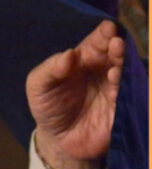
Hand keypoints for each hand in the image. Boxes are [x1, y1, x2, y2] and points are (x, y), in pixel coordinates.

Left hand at [26, 20, 124, 168]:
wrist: (58, 140)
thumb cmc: (48, 106)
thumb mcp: (38, 86)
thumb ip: (51, 69)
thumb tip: (69, 54)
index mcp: (84, 60)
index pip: (96, 43)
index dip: (103, 34)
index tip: (107, 28)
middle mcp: (103, 71)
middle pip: (115, 54)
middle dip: (116, 46)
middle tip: (115, 42)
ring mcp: (114, 89)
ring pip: (125, 72)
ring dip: (123, 64)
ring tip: (116, 59)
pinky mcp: (121, 109)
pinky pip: (128, 95)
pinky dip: (125, 87)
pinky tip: (117, 78)